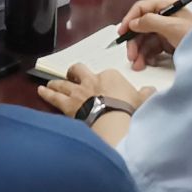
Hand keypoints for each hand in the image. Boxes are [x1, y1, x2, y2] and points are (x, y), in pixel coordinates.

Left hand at [37, 62, 152, 117]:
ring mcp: (78, 92)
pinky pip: (54, 97)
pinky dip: (46, 94)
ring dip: (56, 83)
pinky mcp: (68, 105)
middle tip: (72, 76)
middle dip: (74, 73)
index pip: (104, 74)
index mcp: (110, 76)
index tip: (104, 88)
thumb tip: (151, 90)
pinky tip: (40, 91)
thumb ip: (146, 94)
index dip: (102, 81)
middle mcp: (91, 80)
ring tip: (50, 84)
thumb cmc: (128, 110)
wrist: (113, 120)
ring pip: (63, 83)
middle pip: (78, 71)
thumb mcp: (142, 101)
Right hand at [118, 0, 191, 70]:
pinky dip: (148, 57)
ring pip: (145, 40)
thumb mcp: (171, 26)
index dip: (130, 19)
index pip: (142, 8)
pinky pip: (153, 49)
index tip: (122, 32)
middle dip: (134, 42)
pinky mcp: (169, 44)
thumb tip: (134, 23)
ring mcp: (167, 31)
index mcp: (166, 7)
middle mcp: (165, 17)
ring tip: (138, 64)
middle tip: (131, 55)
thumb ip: (150, 22)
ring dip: (139, 52)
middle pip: (141, 27)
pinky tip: (147, 63)